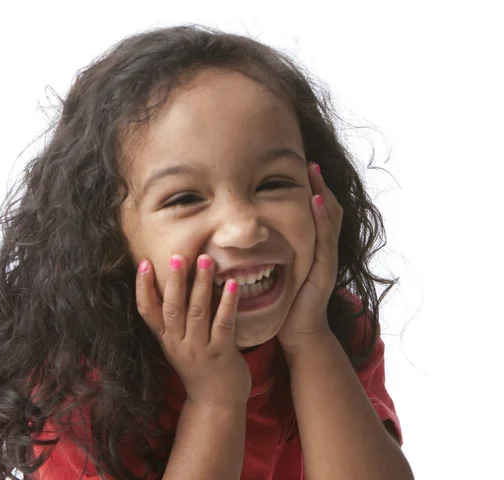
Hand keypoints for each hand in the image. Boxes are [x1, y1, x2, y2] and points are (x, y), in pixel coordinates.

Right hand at [135, 254, 251, 405]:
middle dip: (175, 281)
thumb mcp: (178, 344)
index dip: (143, 288)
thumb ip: (174, 319)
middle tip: (178, 256)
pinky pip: (224, 324)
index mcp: (166, 339)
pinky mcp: (222, 354)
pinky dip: (227, 303)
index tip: (142, 263)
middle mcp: (179, 344)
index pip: (147, 312)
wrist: (215, 403)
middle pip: (172, 308)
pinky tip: (231, 284)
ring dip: (201, 284)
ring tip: (206, 260)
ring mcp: (200, 349)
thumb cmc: (199, 366)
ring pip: (198, 312)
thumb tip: (174, 280)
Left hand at [277, 162, 343, 356]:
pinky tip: (315, 202)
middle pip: (328, 211)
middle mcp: (324, 251)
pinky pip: (326, 239)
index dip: (313, 191)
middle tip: (311, 163)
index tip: (302, 169)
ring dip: (323, 194)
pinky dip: (322, 219)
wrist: (298, 333)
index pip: (317, 214)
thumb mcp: (277, 272)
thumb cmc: (283, 304)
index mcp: (313, 250)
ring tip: (316, 173)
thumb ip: (269, 253)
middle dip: (321, 185)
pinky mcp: (325, 270)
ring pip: (331, 220)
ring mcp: (327, 259)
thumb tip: (244, 235)